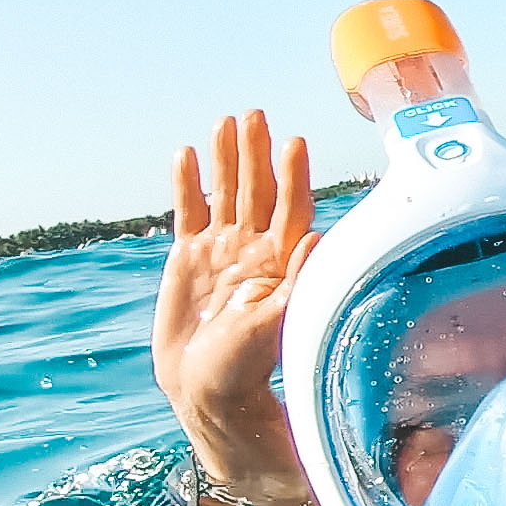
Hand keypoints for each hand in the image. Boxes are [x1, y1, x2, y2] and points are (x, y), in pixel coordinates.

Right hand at [152, 111, 319, 505]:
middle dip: (256, 154)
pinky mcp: (189, 258)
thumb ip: (296, 283)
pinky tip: (186, 154)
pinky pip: (189, 212)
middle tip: (255, 115)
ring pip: (223, 194)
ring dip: (224, 160)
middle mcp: (254, 250)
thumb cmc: (245, 368)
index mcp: (280, 263)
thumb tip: (319, 239)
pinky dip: (186, 185)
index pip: (290, 209)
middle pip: (257, 191)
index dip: (292, 176)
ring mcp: (222, 251)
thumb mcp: (274, 325)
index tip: (293, 142)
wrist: (205, 390)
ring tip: (224, 122)